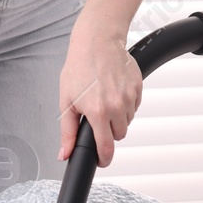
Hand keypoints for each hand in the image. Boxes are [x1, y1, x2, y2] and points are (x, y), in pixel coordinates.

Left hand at [57, 30, 140, 167]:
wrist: (97, 42)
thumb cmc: (79, 67)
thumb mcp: (67, 101)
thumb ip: (67, 132)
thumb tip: (64, 154)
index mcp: (98, 112)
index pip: (106, 147)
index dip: (104, 159)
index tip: (102, 161)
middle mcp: (117, 106)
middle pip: (119, 135)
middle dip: (109, 131)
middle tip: (98, 117)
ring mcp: (130, 96)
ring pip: (127, 120)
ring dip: (118, 117)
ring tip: (105, 99)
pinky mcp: (138, 87)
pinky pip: (135, 106)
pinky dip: (126, 104)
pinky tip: (114, 91)